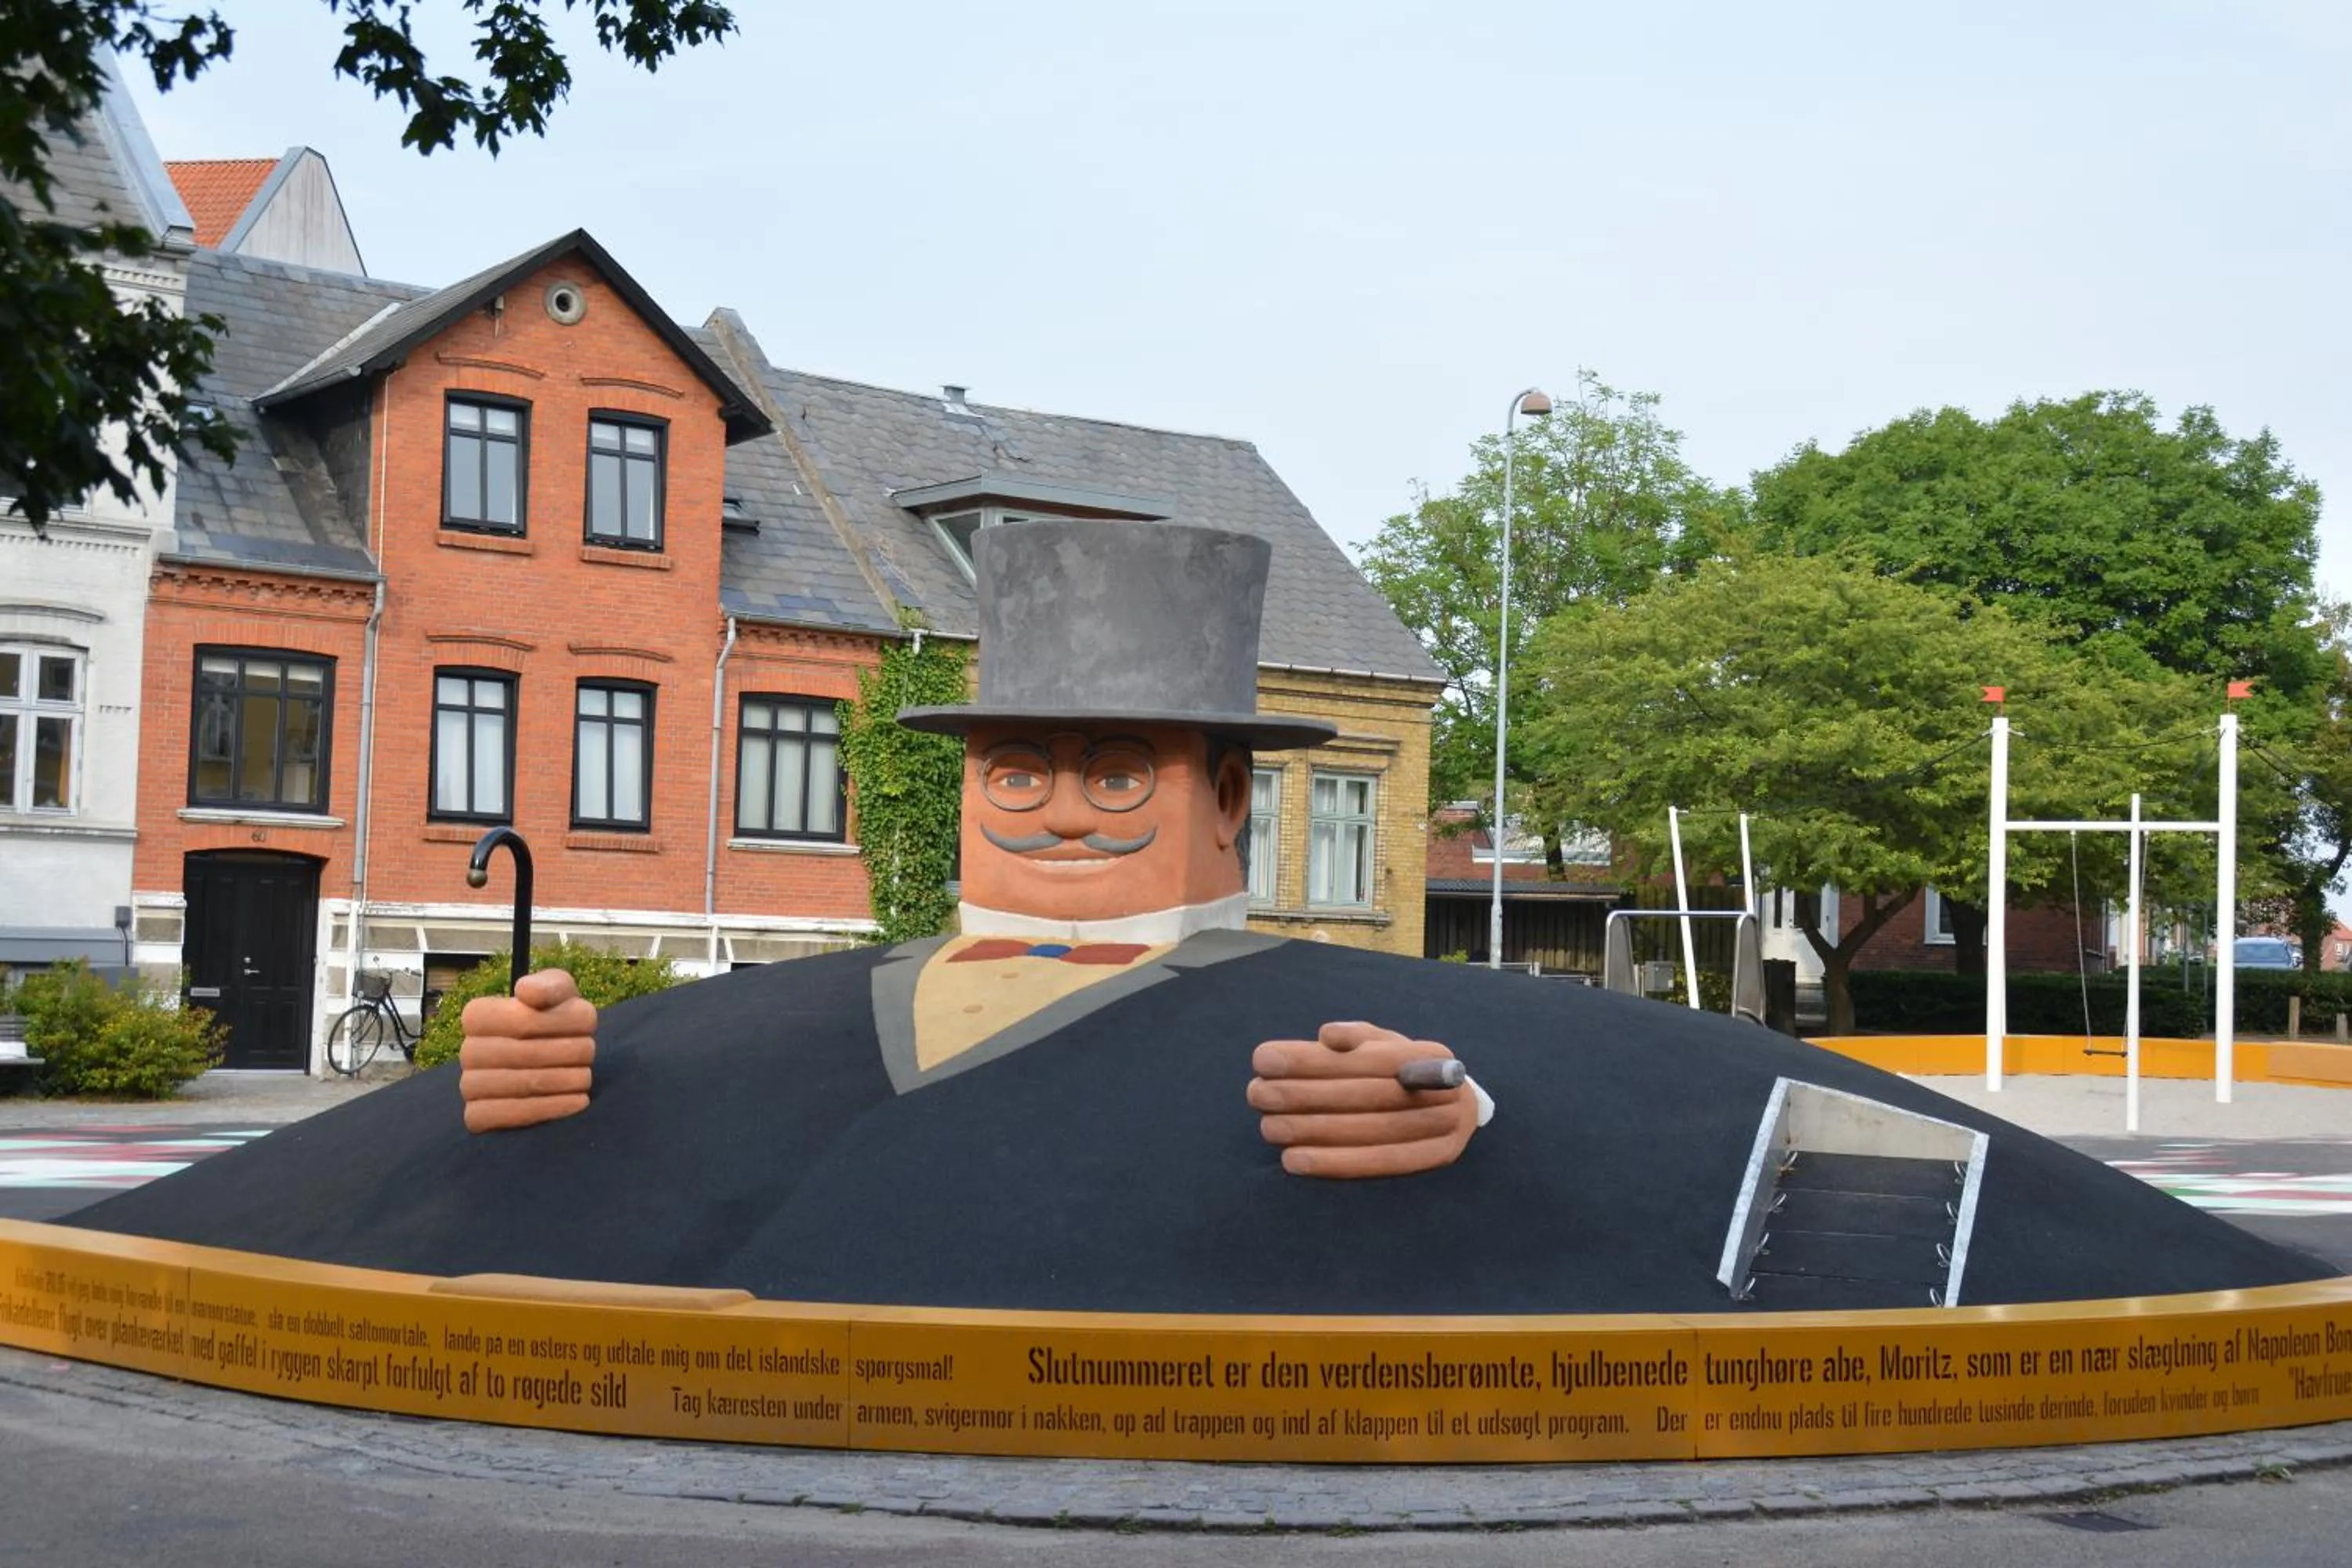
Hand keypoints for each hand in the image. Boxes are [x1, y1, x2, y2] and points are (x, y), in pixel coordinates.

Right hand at [458, 968, 595, 1132]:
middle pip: (523, 1054)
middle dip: (566, 1053)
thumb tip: (526, 992)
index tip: (586, 1024)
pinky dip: (550, 1108)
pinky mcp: (477, 1117)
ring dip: (563, 1080)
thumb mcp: (560, 994)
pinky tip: (577, 1101)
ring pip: (521, 1085)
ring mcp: (468, 1086)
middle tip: (589, 1053)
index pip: (522, 1020)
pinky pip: (511, 1115)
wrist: (556, 1063)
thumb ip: (549, 986)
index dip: (560, 1023)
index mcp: (477, 1015)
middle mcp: (466, 1050)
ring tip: (585, 1076)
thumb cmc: (557, 1020)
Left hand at [1247, 1021, 1478, 1178]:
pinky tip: (1293, 1160)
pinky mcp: (1435, 1160)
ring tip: (1268, 1127)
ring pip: (1368, 1131)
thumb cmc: (1401, 1071)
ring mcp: (1445, 1129)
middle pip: (1365, 1095)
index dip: (1312, 1059)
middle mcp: (1444, 1091)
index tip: (1262, 1059)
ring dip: (1312, 1131)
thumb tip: (1328, 1035)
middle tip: (1257, 1093)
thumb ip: (1356, 1037)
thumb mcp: (1383, 1044)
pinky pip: (1378, 1164)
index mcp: (1429, 1054)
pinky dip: (1333, 1163)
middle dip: (1304, 1094)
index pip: (1364, 1056)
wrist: (1453, 1110)